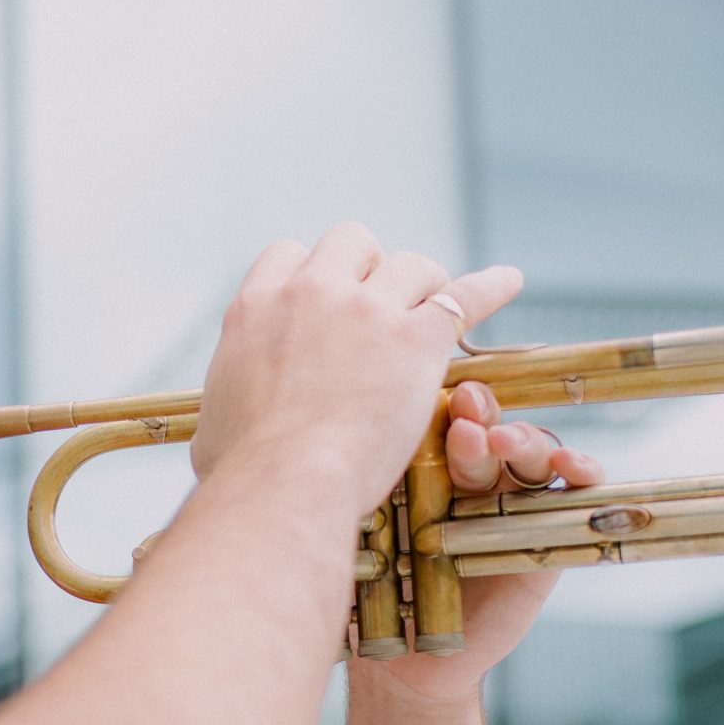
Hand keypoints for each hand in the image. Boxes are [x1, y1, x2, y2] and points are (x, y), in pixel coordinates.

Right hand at [189, 225, 525, 517]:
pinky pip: (465, 296)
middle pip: (351, 241)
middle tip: (380, 305)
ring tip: (434, 311)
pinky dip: (491, 287)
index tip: (327, 297)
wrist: (283, 483)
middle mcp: (311, 293)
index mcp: (255, 308)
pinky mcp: (417, 340)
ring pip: (411, 263)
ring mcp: (367, 311)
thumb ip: (226, 406)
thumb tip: (220, 430)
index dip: (313, 273)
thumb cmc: (243, 472)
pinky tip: (509, 282)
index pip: (288, 254)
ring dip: (423, 284)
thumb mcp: (214, 427)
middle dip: (369, 267)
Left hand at [363, 379, 604, 701]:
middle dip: (481, 420)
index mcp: (429, 463)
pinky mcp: (547, 535)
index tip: (442, 399)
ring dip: (524, 441)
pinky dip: (581, 474)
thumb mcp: (366, 534)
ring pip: (533, 454)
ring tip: (504, 443)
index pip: (446, 417)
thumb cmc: (376, 590)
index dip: (448, 404)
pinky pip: (572, 497)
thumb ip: (368, 489)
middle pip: (490, 429)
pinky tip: (571, 468)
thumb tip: (344, 443)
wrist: (407, 654)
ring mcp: (514, 503)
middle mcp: (475, 476)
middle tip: (466, 426)